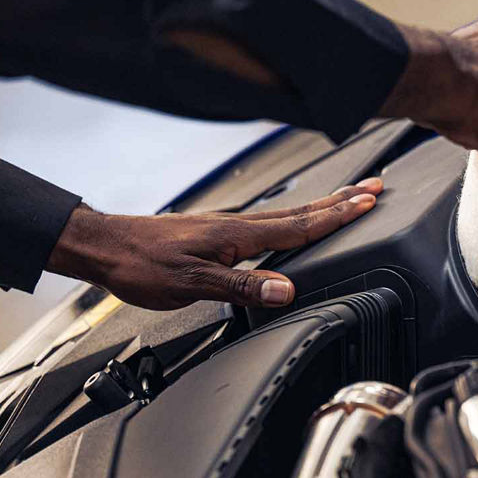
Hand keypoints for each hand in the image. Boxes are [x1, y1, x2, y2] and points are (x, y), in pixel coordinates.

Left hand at [46, 179, 383, 309]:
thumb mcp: (191, 284)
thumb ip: (242, 287)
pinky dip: (296, 216)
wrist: (103, 247)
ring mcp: (229, 226)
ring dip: (323, 205)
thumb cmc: (140, 265)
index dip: (337, 216)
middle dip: (342, 200)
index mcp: (238, 234)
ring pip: (288, 213)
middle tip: (375, 187)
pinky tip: (295, 221)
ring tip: (348, 198)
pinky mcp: (218, 232)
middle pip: (302, 210)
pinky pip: (270, 220)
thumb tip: (286, 290)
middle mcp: (238, 224)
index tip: (369, 203)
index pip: (300, 225)